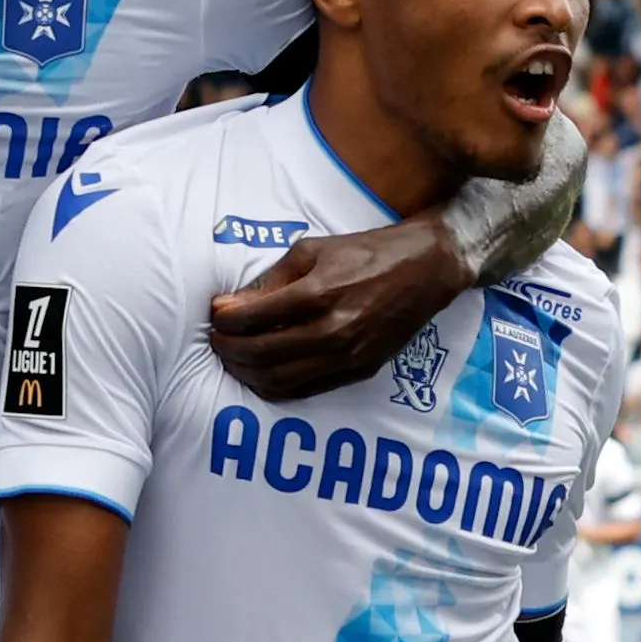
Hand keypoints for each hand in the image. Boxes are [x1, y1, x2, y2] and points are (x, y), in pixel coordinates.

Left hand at [207, 223, 461, 401]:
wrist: (425, 270)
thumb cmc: (366, 253)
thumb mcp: (313, 250)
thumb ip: (270, 280)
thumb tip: (229, 304)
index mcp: (318, 294)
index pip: (252, 319)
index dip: (224, 322)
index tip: (215, 317)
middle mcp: (332, 330)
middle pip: (260, 354)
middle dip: (228, 350)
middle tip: (216, 341)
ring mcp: (347, 356)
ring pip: (279, 380)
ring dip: (246, 374)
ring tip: (233, 360)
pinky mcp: (359, 371)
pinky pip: (305, 391)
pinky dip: (275, 388)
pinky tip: (261, 375)